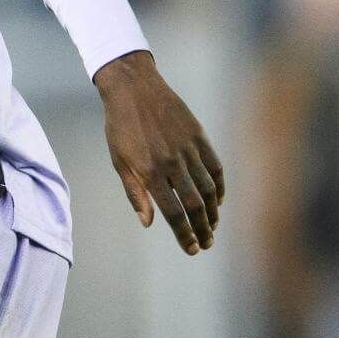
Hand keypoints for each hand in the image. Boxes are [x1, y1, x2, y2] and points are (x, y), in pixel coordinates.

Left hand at [94, 50, 225, 254]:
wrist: (133, 89)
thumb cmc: (120, 127)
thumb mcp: (119, 161)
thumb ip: (135, 193)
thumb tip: (148, 223)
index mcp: (149, 172)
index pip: (173, 213)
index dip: (184, 234)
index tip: (191, 249)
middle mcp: (172, 163)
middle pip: (195, 206)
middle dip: (202, 229)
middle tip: (206, 244)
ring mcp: (188, 149)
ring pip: (209, 189)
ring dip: (213, 213)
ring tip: (212, 227)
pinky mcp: (199, 137)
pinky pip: (216, 168)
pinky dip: (219, 187)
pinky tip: (218, 201)